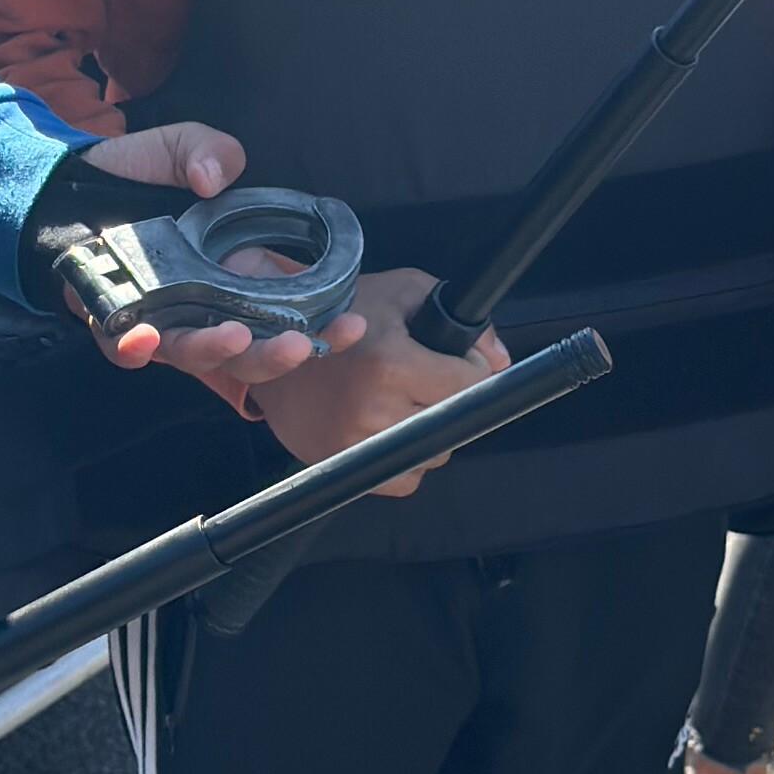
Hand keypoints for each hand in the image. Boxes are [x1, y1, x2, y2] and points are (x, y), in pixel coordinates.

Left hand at [64, 122, 365, 410]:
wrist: (67, 186)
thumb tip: (215, 176)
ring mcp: (158, 319)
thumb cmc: (133, 175)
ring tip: (233, 337)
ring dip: (214, 352)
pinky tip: (144, 338)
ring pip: (191, 356)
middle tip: (297, 345)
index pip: (287, 317)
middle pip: (245, 354)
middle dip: (273, 356)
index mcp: (234, 278)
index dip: (323, 329)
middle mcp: (202, 308)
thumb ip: (208, 150)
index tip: (353, 324)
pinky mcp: (111, 321)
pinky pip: (123, 349)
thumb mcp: (181, 148)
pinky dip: (134, 349)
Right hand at [248, 264, 497, 493]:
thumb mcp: (404, 293)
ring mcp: (356, 444)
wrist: (273, 346)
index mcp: (391, 363)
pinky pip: (405, 480)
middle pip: (453, 422)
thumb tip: (499, 361)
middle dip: (450, 399)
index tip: (457, 361)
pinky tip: (392, 430)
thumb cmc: (343, 314)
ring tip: (404, 402)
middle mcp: (375, 409)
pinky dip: (408, 461)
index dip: (471, 370)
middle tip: (425, 379)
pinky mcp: (342, 466)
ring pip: (432, 454)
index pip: (470, 385)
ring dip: (430, 431)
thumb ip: (462, 320)